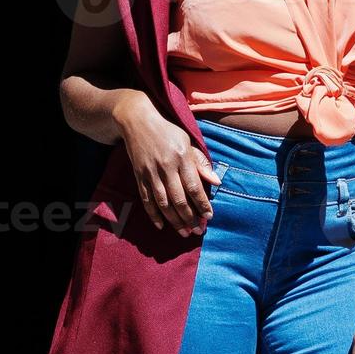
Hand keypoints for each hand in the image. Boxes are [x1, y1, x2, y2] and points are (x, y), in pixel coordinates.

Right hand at [114, 92, 220, 236]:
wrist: (138, 121)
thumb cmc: (168, 131)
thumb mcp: (188, 141)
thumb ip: (201, 162)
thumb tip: (216, 181)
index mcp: (182, 157)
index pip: (194, 186)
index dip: (202, 204)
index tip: (209, 216)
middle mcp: (166, 167)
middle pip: (179, 199)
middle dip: (190, 217)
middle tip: (198, 230)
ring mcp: (150, 173)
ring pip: (163, 203)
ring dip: (174, 220)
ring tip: (184, 232)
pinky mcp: (139, 176)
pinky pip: (146, 199)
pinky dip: (153, 214)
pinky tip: (161, 225)